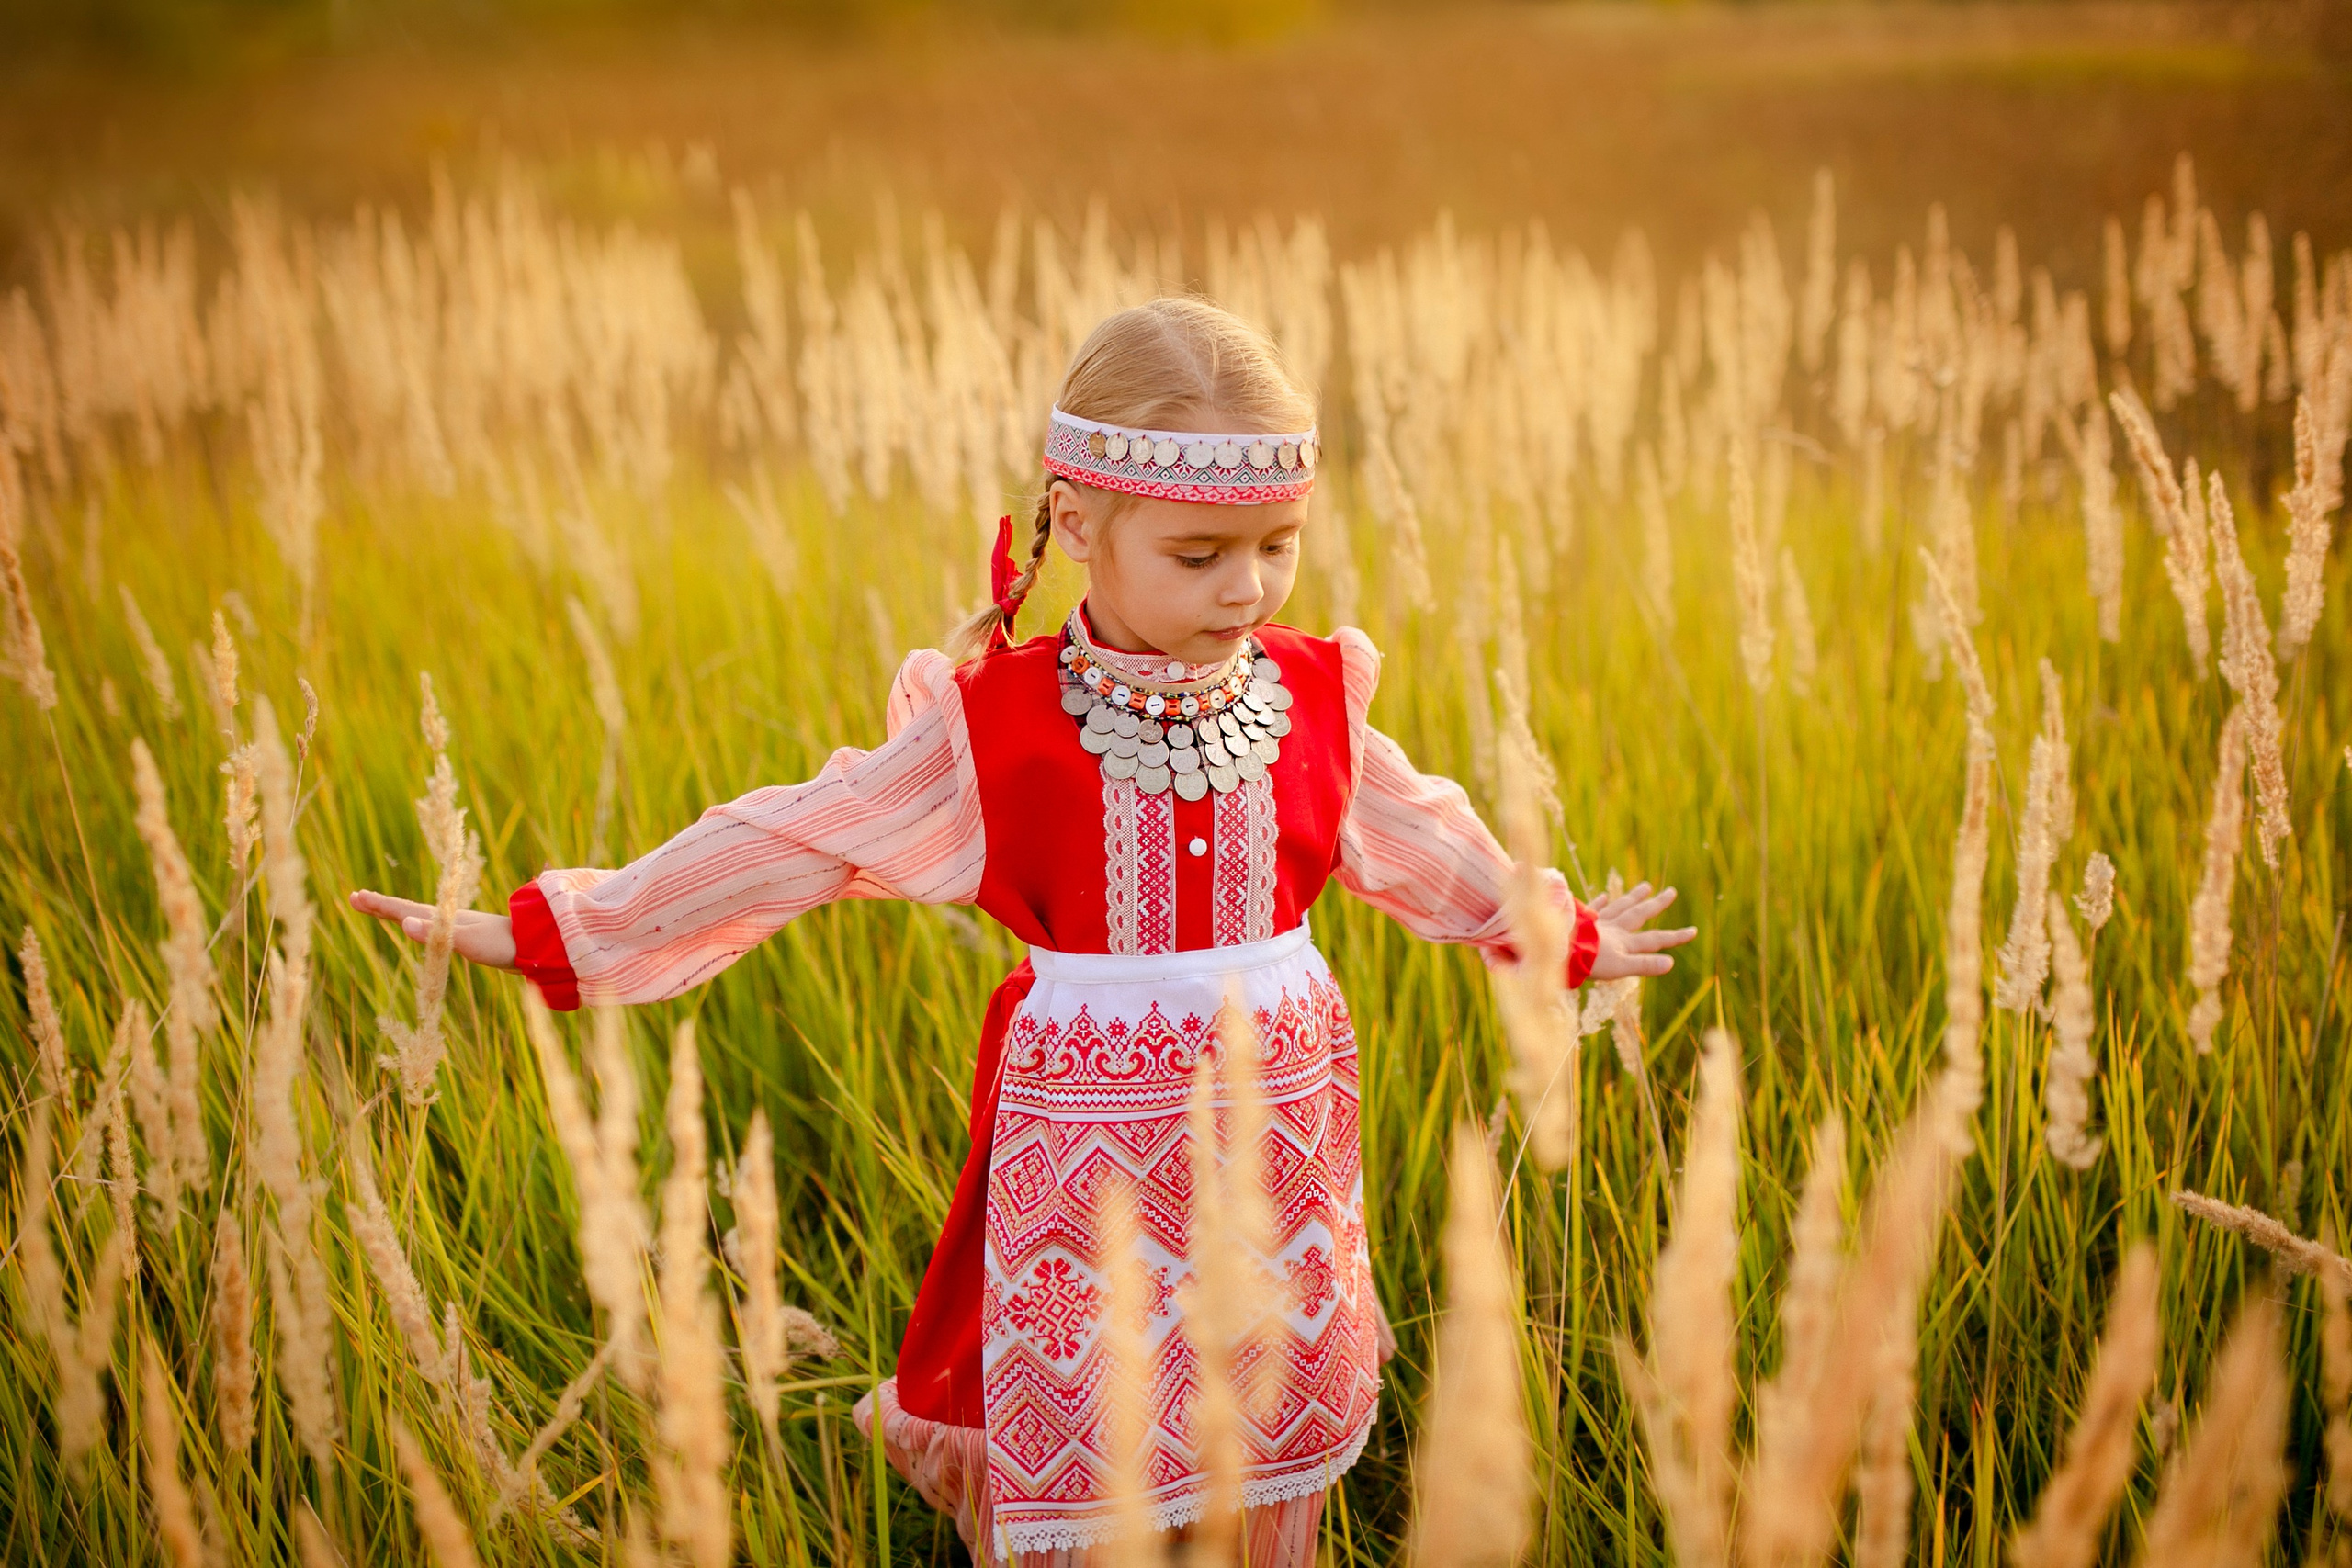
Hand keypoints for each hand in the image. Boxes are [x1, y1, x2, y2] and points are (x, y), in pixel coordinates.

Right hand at [348, 889, 518, 970]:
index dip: (380, 905)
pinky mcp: (467, 935)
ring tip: (380, 909)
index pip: (404, 909)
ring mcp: (457, 925)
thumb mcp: (467, 942)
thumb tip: (404, 923)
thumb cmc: (502, 945)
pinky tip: (420, 927)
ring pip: (419, 916)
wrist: (534, 945)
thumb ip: (437, 935)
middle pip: (407, 909)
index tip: (355, 896)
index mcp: (444, 918)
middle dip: (381, 904)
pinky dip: (417, 924)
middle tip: (355, 898)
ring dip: (397, 912)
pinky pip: (432, 927)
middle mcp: (448, 918)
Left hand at [1586, 881, 1696, 982]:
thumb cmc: (1588, 962)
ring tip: (1646, 886)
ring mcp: (1597, 923)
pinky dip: (1600, 903)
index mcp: (1624, 942)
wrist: (1559, 949)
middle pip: (1639, 914)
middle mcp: (1614, 929)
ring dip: (1633, 897)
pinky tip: (1605, 895)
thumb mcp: (1619, 968)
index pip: (1655, 939)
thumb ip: (1644, 965)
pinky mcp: (1580, 921)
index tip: (1694, 931)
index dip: (1675, 937)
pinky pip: (1593, 909)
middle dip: (1656, 905)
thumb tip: (1671, 963)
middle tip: (1671, 891)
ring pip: (1620, 906)